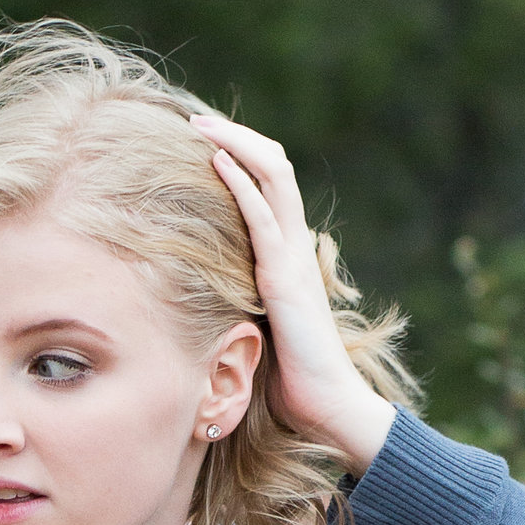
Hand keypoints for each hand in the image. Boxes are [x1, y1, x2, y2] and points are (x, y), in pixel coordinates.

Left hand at [202, 115, 393, 477]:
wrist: (328, 405)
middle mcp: (295, 246)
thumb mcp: (258, 323)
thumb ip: (240, 298)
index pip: (271, 184)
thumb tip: (199, 294)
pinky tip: (217, 160)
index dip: (242, 153)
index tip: (204, 138)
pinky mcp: (284, 280)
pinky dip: (241, 184)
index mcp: (289, 253)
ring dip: (236, 143)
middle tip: (196, 119)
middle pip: (274, 166)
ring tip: (202, 125)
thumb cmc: (292, 376)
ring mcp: (293, 258)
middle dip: (235, 134)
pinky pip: (263, 219)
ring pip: (274, 177)